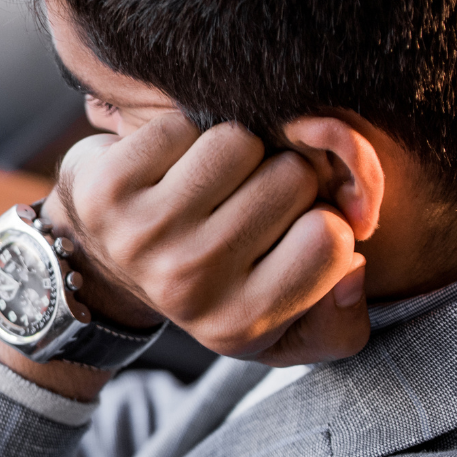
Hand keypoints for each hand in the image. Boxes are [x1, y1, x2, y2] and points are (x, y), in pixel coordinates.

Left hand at [51, 115, 368, 366]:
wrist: (102, 265)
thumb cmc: (212, 286)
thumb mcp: (283, 331)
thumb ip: (342, 320)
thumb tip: (355, 268)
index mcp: (241, 324)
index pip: (332, 238)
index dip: (323, 221)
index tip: (293, 231)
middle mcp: (190, 283)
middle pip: (292, 178)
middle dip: (281, 178)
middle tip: (248, 201)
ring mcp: (144, 233)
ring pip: (241, 141)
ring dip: (236, 151)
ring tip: (212, 183)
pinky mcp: (107, 187)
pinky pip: (185, 125)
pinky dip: (186, 135)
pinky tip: (171, 168)